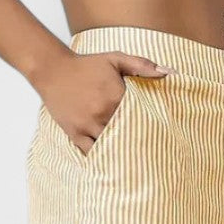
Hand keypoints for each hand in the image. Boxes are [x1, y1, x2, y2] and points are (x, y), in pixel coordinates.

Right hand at [29, 49, 174, 155]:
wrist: (53, 70)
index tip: (162, 134)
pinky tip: (113, 165)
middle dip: (139, 142)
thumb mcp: (115, 58)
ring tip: (137, 164)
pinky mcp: (76, 133)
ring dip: (122, 153)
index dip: (151, 125)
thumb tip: (170, 72)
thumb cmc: (87, 64)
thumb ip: (143, 65)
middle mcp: (103, 112)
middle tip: (155, 155)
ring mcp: (88, 125)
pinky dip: (103, 158)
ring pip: (111, 146)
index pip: (140, 116)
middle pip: (127, 134)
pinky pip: (92, 152)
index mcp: (116, 95)